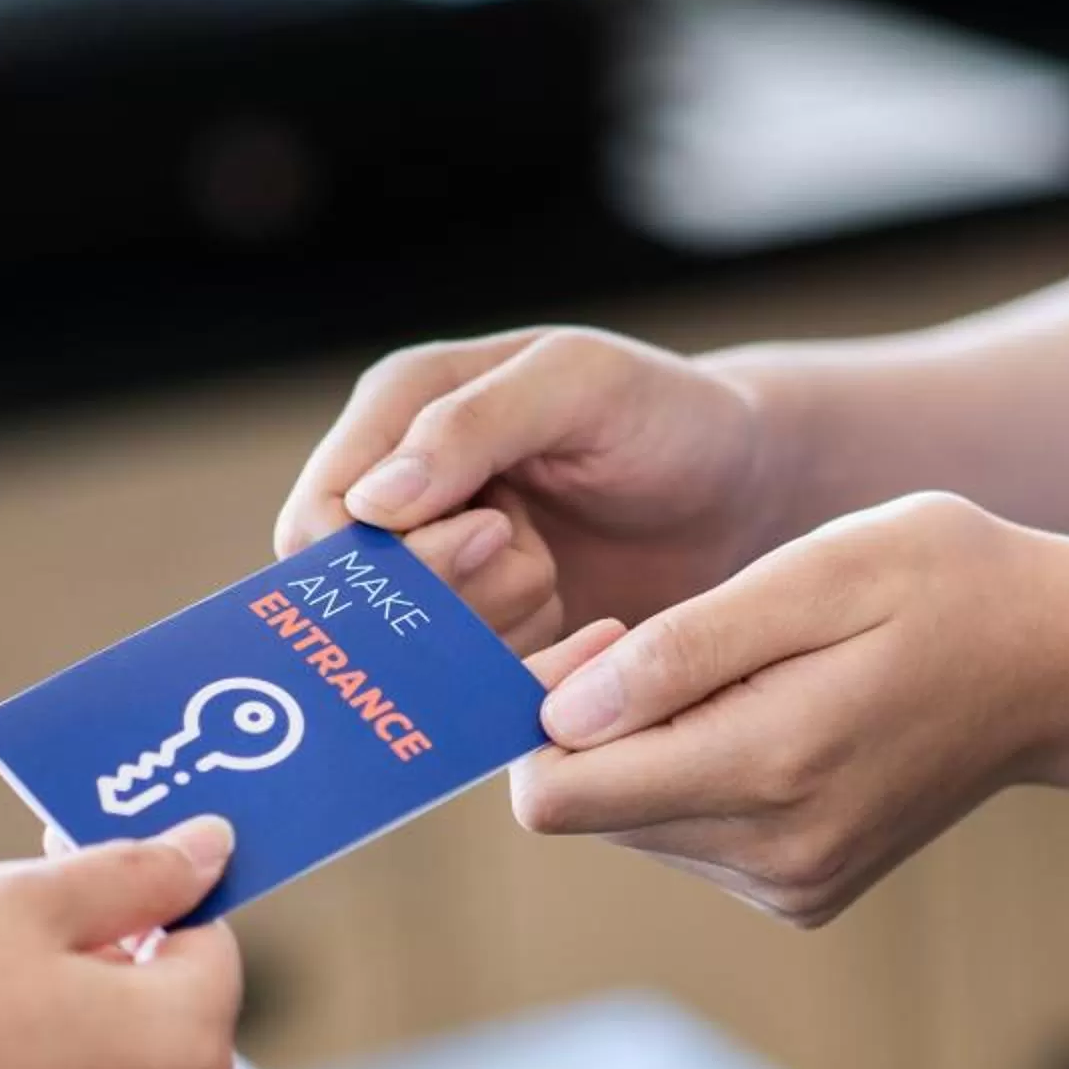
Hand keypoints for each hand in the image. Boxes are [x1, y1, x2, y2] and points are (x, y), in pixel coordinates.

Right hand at [277, 329, 777, 639]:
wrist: (746, 490)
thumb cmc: (669, 414)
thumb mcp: (580, 386)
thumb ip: (472, 427)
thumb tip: (370, 505)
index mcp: (400, 410)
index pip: (321, 516)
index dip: (388, 550)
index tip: (494, 531)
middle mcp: (400, 491)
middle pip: (356, 594)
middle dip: (446, 594)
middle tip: (536, 559)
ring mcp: (439, 568)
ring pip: (408, 647)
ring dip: (491, 626)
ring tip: (556, 574)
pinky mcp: (482, 629)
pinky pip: (461, 682)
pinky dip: (519, 667)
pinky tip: (575, 621)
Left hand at [508, 494, 1068, 926]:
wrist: (1064, 667)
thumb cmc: (947, 586)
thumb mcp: (821, 573)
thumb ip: (686, 647)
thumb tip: (560, 714)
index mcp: (771, 769)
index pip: (558, 794)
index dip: (544, 712)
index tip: (613, 637)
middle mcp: (773, 854)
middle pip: (588, 811)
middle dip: (600, 727)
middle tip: (681, 638)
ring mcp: (791, 885)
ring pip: (634, 825)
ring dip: (654, 748)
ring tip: (748, 672)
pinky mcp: (803, 892)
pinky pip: (691, 837)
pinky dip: (702, 774)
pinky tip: (776, 713)